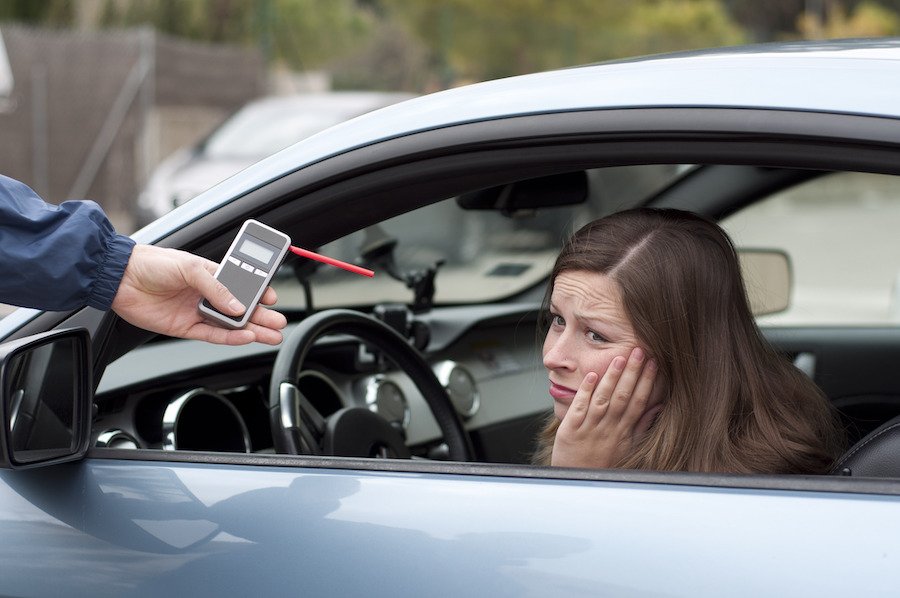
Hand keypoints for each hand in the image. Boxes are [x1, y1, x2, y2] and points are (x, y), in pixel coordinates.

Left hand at [111, 244, 287, 344]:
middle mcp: (206, 294)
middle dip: (262, 315)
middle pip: (241, 308)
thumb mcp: (190, 267)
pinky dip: (230, 337)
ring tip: (271, 335)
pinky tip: (246, 337)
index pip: (242, 285)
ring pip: (231, 324)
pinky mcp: (185, 327)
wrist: (119, 278)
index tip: (272, 298)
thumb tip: (238, 306)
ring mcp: (197, 312)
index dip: (258, 292)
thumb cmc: (152, 263)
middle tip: (280, 322)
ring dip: (251, 330)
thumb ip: (216, 287)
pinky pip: (212, 335)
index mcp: (211, 275)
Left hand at [551, 347, 660, 467]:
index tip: (654, 363)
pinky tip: (592, 376)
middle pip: (623, 397)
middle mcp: (609, 429)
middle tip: (639, 351)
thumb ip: (642, 427)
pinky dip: (585, 392)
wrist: (579, 482)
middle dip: (632, 373)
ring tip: (619, 358)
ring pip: (602, 400)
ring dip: (611, 378)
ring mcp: (589, 429)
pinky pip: (579, 408)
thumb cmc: (605, 464)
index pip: (638, 402)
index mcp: (624, 432)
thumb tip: (658, 407)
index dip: (647, 382)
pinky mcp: (570, 431)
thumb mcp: (629, 448)